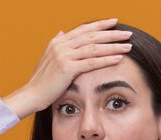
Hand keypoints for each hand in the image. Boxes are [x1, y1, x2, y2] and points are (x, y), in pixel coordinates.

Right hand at [2, 18, 131, 118]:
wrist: (31, 95)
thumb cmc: (41, 82)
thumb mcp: (48, 59)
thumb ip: (56, 44)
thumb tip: (62, 32)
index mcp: (58, 42)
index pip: (83, 29)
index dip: (99, 25)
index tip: (114, 22)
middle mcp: (61, 45)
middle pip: (92, 35)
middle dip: (111, 34)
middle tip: (127, 34)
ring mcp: (64, 56)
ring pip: (94, 48)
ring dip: (113, 46)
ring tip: (128, 46)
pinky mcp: (67, 68)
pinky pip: (91, 62)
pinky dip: (106, 59)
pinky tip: (118, 58)